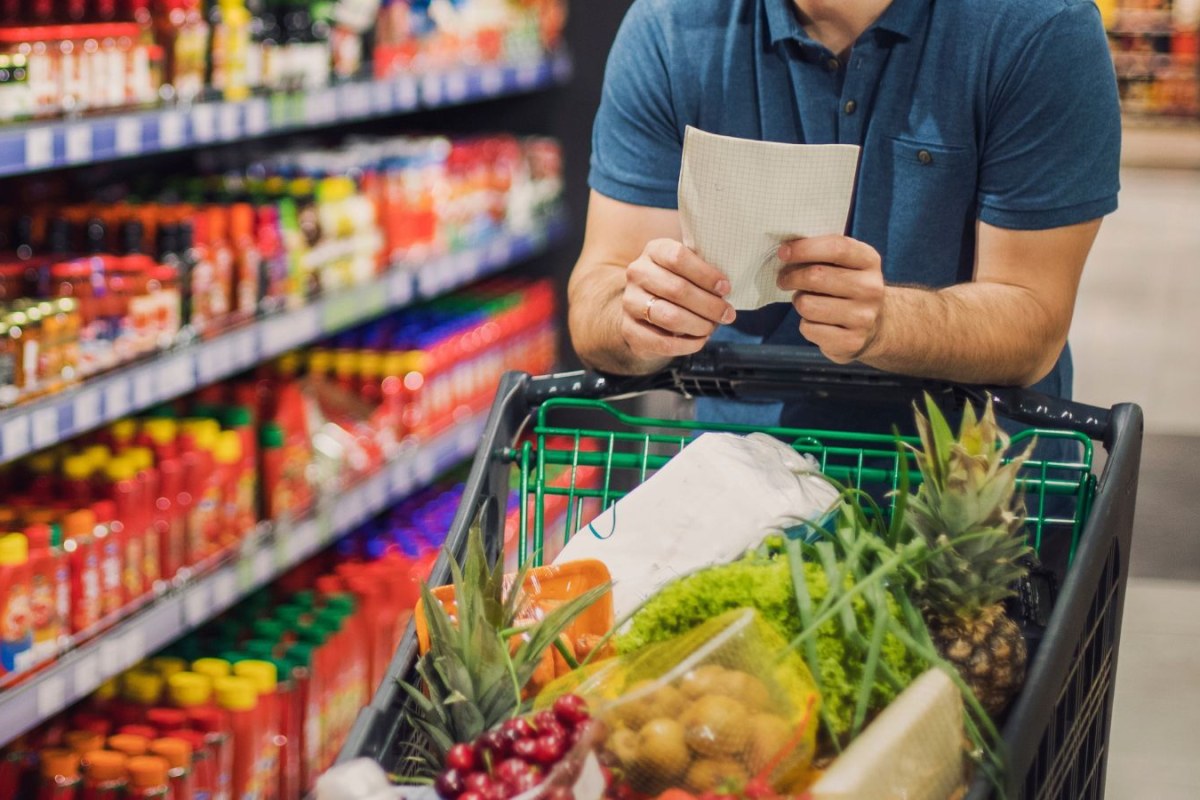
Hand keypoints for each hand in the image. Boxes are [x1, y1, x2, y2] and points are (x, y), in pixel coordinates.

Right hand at [621, 239, 736, 359]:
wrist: (644, 307)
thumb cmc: (676, 283)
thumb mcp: (688, 268)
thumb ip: (704, 270)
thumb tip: (726, 288)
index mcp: (654, 251)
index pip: (678, 257)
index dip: (705, 274)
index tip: (725, 288)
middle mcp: (637, 273)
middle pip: (676, 289)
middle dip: (709, 305)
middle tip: (728, 314)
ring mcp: (629, 302)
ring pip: (669, 316)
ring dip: (698, 325)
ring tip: (712, 327)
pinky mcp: (629, 329)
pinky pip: (662, 342)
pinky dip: (687, 345)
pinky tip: (699, 340)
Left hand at [777, 235, 885, 362]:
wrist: (874, 326)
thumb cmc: (847, 288)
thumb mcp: (844, 264)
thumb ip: (821, 253)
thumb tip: (785, 252)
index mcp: (869, 261)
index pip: (836, 247)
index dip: (804, 248)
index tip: (783, 252)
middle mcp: (871, 288)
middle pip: (816, 276)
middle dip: (791, 277)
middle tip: (783, 280)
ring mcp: (863, 317)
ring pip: (807, 305)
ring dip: (799, 302)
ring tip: (805, 301)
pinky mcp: (851, 341)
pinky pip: (809, 329)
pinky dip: (805, 325)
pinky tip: (817, 322)